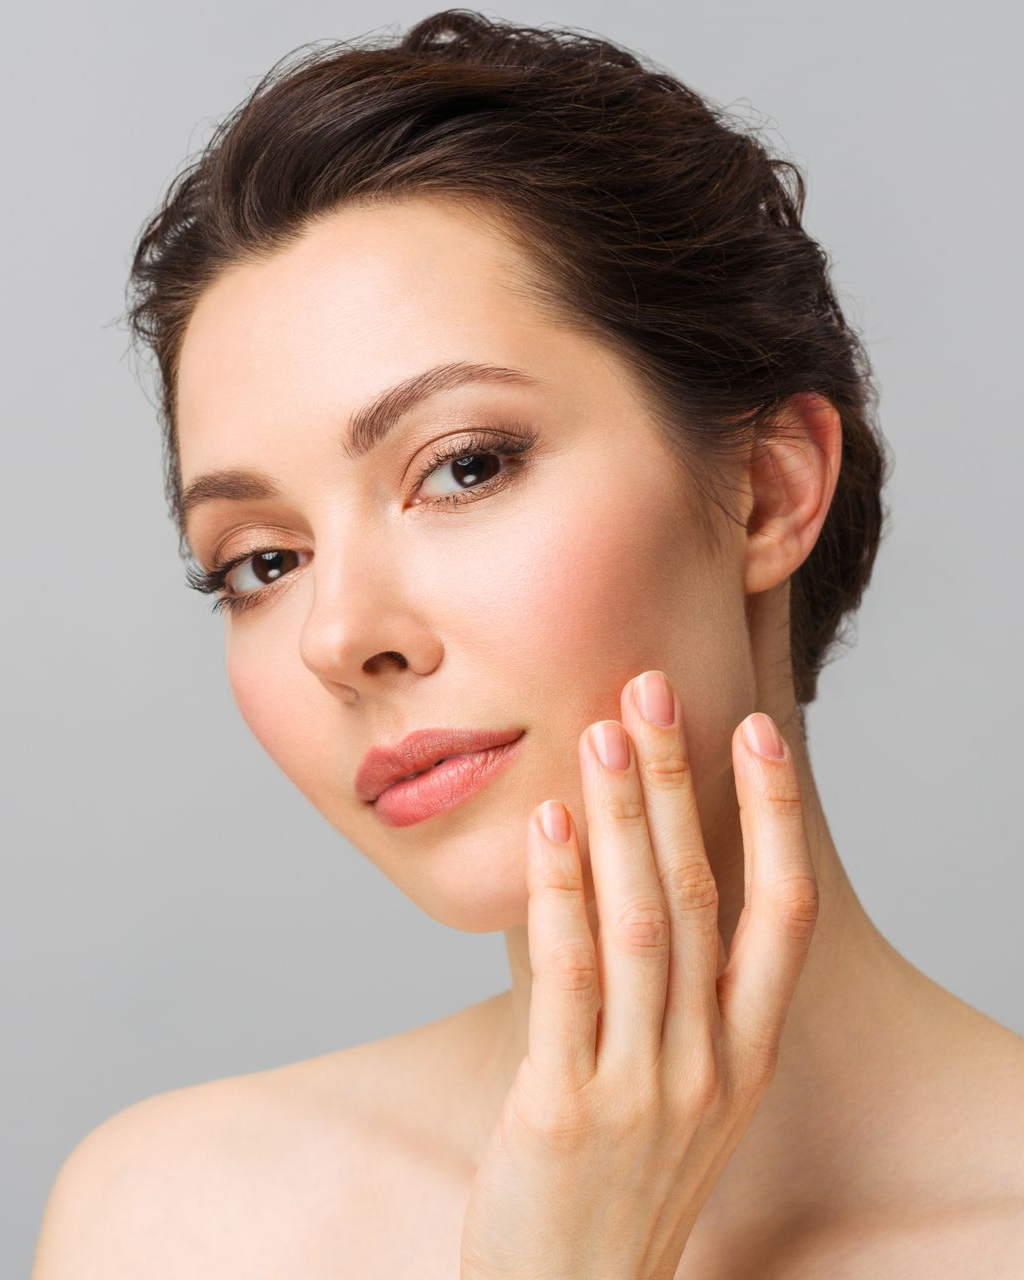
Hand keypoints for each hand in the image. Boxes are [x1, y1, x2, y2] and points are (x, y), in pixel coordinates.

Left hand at [458, 670, 818, 1279]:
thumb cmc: (622, 1177)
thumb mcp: (681, 1089)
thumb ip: (675, 991)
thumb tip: (636, 866)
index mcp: (747, 1053)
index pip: (783, 913)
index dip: (774, 816)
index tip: (756, 732)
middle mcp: (708, 1062)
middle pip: (702, 894)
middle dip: (678, 784)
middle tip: (651, 690)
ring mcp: (643, 1086)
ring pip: (642, 921)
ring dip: (623, 817)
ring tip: (600, 732)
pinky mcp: (567, 1106)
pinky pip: (567, 976)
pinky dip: (560, 891)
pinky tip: (548, 825)